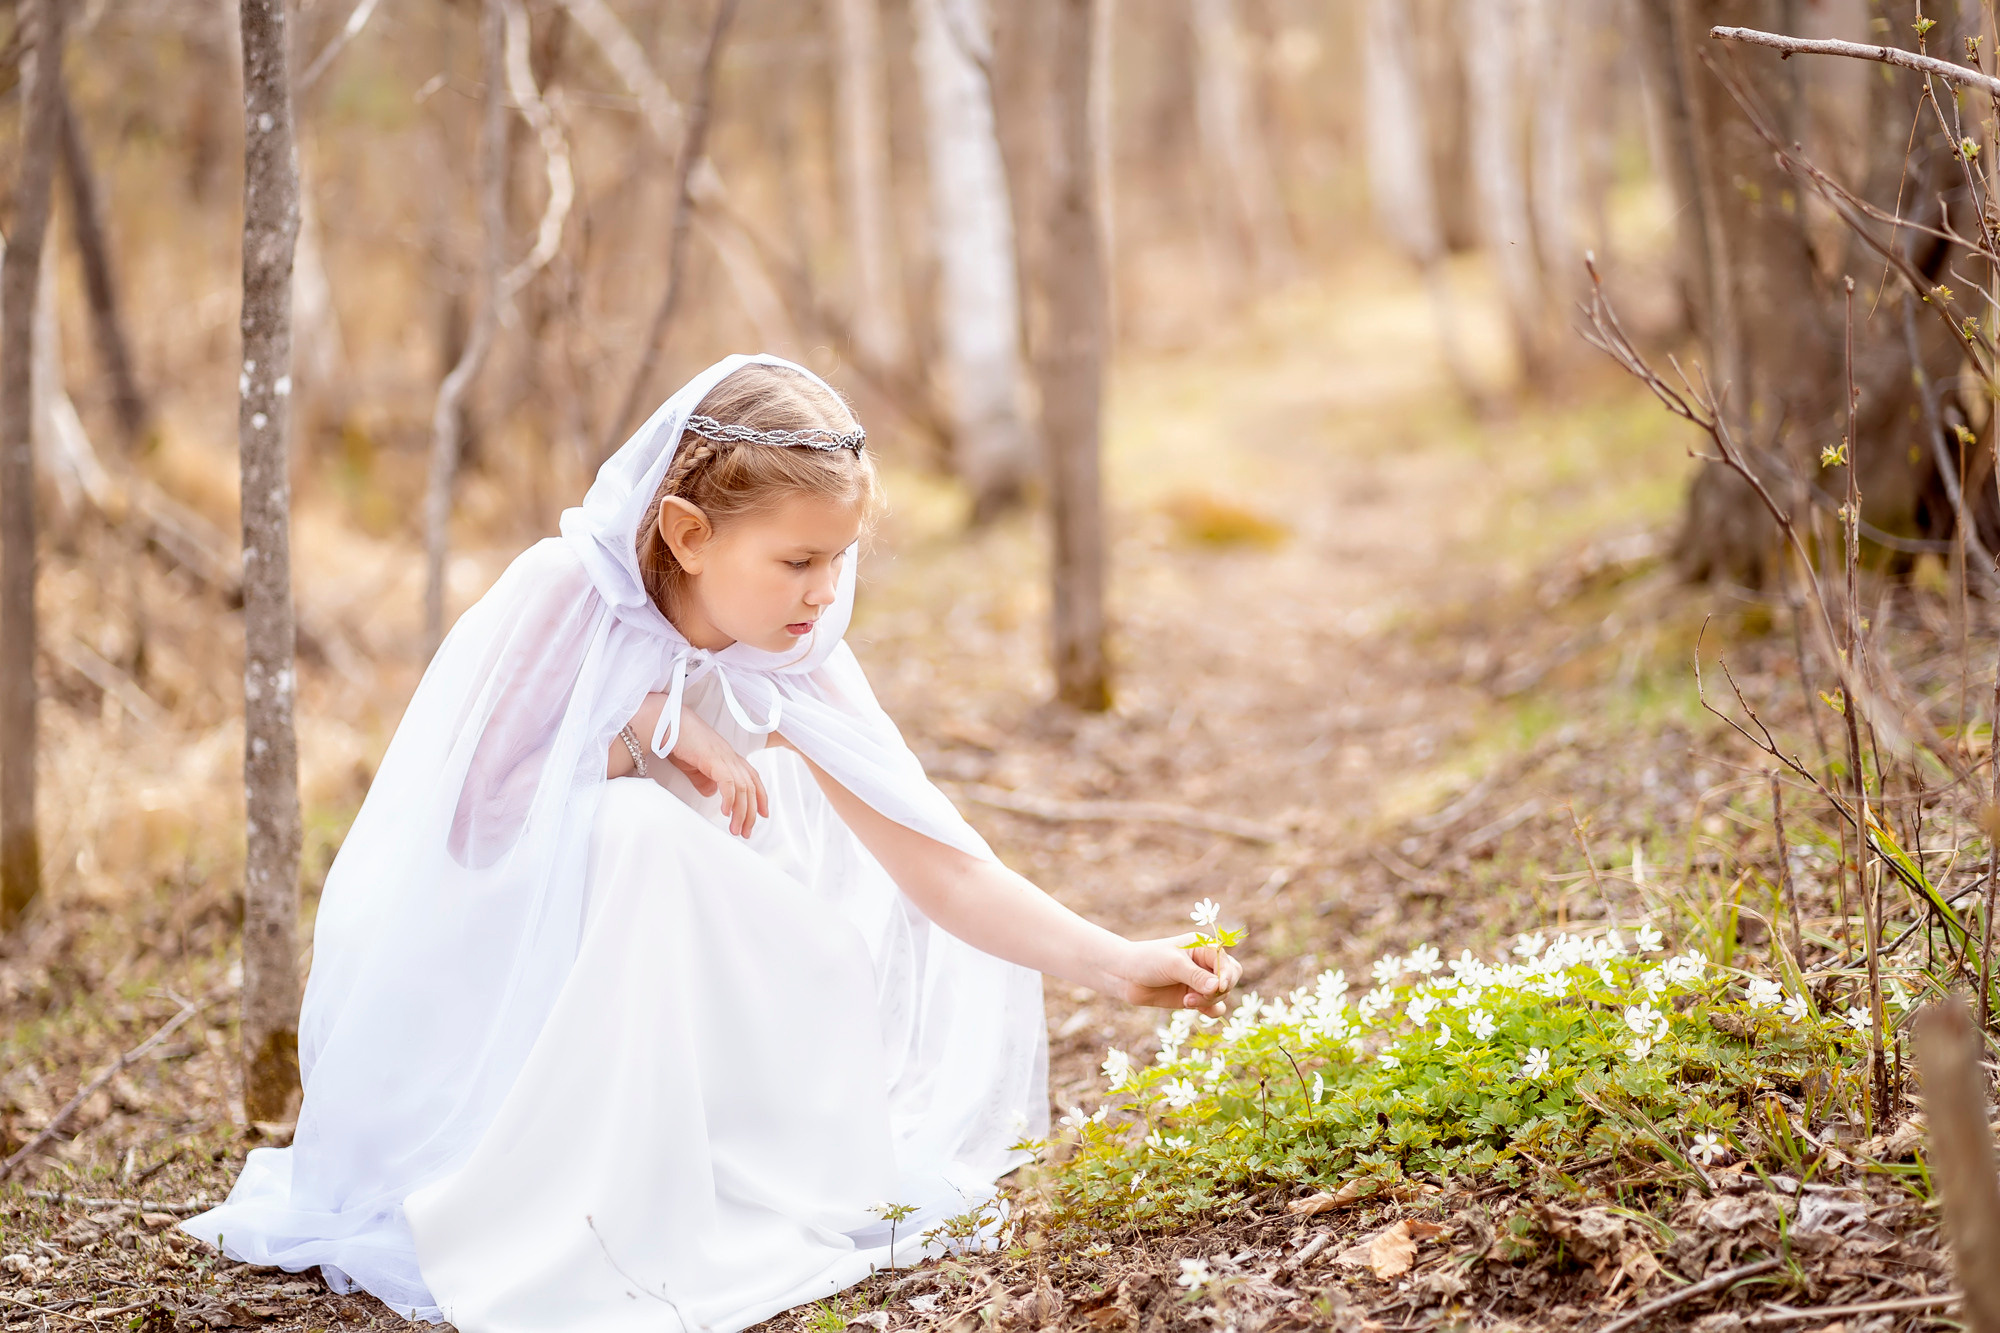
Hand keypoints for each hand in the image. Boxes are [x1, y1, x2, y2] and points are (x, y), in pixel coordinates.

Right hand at [661, 708, 769, 838]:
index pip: (753, 778)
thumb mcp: (694, 766)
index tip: (763, 815)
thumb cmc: (678, 742)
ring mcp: (724, 757)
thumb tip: (713, 793)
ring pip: (743, 788)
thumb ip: (705, 780)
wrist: (666, 723)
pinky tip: (726, 812)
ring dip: (741, 812)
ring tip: (735, 829)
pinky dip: (730, 799)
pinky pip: (729, 783)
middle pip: (751, 787)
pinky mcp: (714, 759)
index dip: (761, 797)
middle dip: (751, 813)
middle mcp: (731, 757)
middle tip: (746, 832)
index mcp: (729, 757)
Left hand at [1107, 937, 1241, 1015]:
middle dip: (1218, 990)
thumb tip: (1218, 987)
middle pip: (1229, 979)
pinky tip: (1193, 1008)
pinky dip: (1210, 1010)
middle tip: (1197, 996)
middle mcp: (1205, 964)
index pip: (1227, 962)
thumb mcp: (1173, 965)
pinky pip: (1214, 1007)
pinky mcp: (1193, 998)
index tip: (1219, 986)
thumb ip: (1196, 976)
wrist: (1126, 976)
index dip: (1227, 975)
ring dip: (1209, 1001)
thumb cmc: (1148, 960)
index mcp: (1204, 947)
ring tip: (1187, 1002)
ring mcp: (1200, 982)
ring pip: (1221, 995)